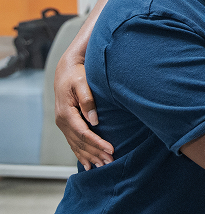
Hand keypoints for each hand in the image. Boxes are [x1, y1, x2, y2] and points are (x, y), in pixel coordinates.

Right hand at [54, 54, 113, 169]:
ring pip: (77, 145)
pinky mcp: (67, 124)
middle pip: (80, 143)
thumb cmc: (76, 74)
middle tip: (110, 161)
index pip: (83, 133)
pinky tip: (88, 163)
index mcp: (66, 113)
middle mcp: (62, 122)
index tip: (110, 149)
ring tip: (102, 166)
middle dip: (96, 153)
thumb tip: (95, 121)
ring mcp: (63, 124)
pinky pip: (74, 143)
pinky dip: (81, 154)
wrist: (65, 70)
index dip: (97, 143)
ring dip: (89, 156)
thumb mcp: (82, 83)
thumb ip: (88, 100)